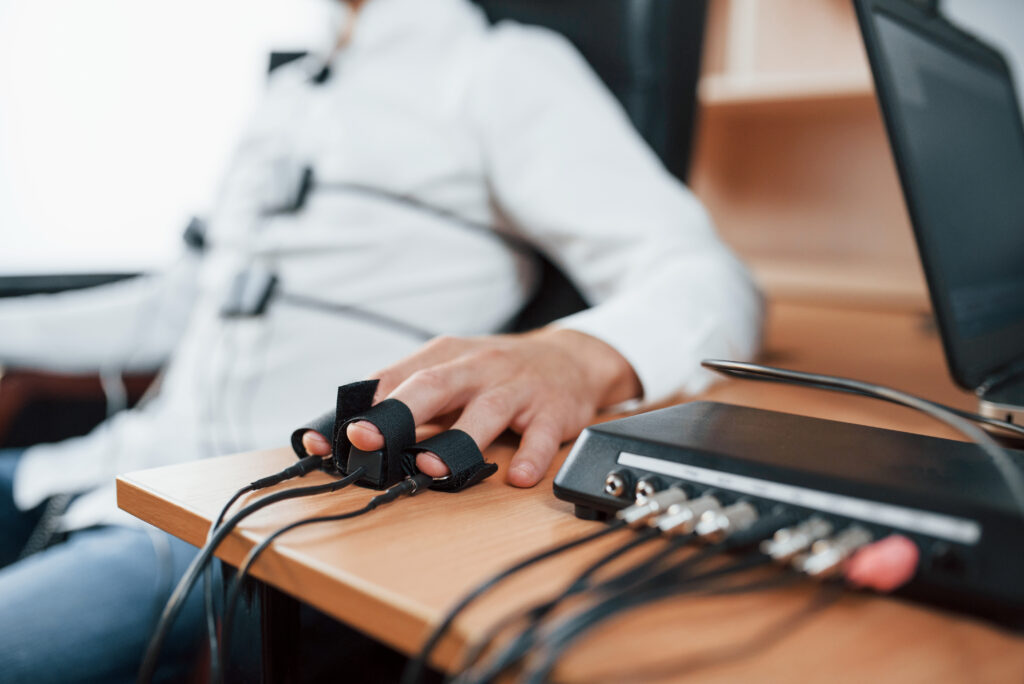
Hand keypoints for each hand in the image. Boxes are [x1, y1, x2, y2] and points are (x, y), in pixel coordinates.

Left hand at [302, 328, 640, 486]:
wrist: (570, 358)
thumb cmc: (495, 372)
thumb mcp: (450, 370)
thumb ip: (406, 396)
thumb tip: (350, 434)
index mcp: (444, 357)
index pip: (391, 380)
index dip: (357, 410)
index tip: (324, 440)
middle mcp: (477, 367)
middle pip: (433, 385)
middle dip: (397, 414)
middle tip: (366, 440)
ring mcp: (516, 387)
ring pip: (486, 411)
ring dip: (458, 441)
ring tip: (432, 468)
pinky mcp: (552, 410)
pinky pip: (541, 435)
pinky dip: (531, 457)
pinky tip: (519, 477)